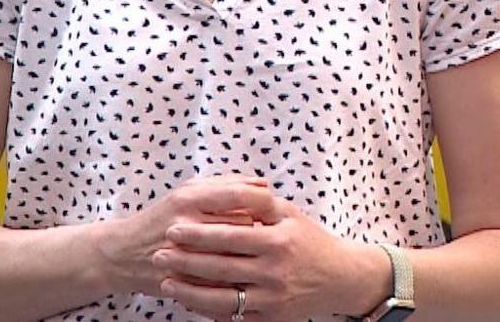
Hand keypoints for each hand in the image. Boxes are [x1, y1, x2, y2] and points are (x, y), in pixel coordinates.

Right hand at [95, 174, 271, 298]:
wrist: (124, 255)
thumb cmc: (162, 218)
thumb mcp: (187, 191)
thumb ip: (225, 184)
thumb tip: (264, 183)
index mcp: (189, 199)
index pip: (239, 195)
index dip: (263, 200)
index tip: (271, 205)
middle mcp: (187, 225)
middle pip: (243, 227)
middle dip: (259, 229)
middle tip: (265, 232)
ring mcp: (186, 257)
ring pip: (237, 257)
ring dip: (252, 256)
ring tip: (255, 252)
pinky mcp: (187, 283)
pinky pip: (225, 282)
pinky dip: (239, 279)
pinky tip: (244, 274)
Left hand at [153, 188, 379, 320]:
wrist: (340, 278)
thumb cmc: (309, 239)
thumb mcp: (288, 213)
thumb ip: (256, 201)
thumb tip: (223, 189)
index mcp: (278, 240)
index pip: (230, 236)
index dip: (199, 234)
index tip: (173, 230)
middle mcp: (275, 271)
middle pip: (221, 268)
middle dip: (185, 262)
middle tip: (158, 254)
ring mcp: (272, 298)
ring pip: (223, 298)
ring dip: (190, 292)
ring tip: (166, 282)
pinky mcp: (271, 318)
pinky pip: (233, 317)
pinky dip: (208, 310)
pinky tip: (189, 301)